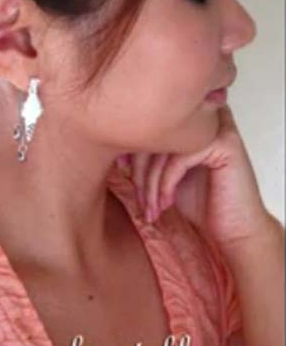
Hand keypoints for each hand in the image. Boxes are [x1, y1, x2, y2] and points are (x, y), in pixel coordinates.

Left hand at [116, 103, 276, 248]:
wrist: (234, 230)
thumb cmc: (200, 202)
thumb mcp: (164, 173)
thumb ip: (146, 154)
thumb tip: (111, 142)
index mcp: (189, 117)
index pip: (148, 121)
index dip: (130, 147)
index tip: (121, 171)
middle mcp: (204, 115)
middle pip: (154, 130)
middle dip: (139, 169)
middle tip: (138, 198)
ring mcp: (216, 126)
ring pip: (164, 145)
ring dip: (150, 183)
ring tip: (150, 207)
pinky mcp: (224, 143)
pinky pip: (179, 158)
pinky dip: (166, 184)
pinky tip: (165, 203)